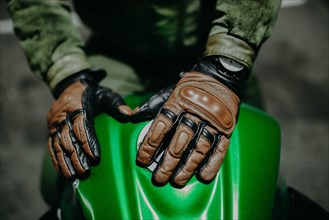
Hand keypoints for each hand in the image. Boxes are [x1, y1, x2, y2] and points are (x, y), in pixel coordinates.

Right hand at [47, 69, 131, 179]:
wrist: (70, 86)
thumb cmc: (92, 93)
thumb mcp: (106, 94)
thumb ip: (117, 104)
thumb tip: (129, 115)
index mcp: (77, 105)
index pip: (82, 126)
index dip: (88, 143)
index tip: (95, 158)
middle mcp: (62, 115)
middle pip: (68, 139)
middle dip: (77, 157)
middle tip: (85, 172)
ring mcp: (54, 123)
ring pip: (58, 145)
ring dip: (65, 162)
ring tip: (73, 177)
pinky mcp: (50, 130)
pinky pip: (51, 147)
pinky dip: (57, 160)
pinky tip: (63, 172)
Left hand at [134, 57, 245, 187]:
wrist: (219, 76)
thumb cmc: (189, 87)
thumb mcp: (168, 92)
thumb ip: (151, 106)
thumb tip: (130, 115)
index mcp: (177, 103)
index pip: (161, 127)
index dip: (150, 145)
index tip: (143, 160)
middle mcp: (194, 113)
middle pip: (180, 142)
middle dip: (168, 163)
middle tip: (159, 178)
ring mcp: (212, 121)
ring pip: (199, 148)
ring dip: (188, 167)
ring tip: (177, 181)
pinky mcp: (226, 128)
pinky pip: (220, 148)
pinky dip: (212, 163)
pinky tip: (202, 176)